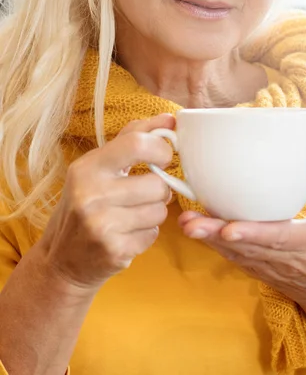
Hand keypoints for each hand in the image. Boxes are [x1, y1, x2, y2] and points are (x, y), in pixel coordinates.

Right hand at [38, 114, 174, 291]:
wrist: (62, 260)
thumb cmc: (86, 204)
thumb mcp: (98, 167)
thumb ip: (133, 138)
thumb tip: (169, 119)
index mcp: (87, 168)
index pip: (137, 144)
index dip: (161, 148)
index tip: (164, 157)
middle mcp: (90, 195)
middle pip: (157, 184)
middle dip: (160, 189)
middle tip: (145, 193)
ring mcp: (101, 225)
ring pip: (160, 210)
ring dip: (154, 212)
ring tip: (133, 214)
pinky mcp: (115, 251)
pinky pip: (153, 234)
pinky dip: (147, 233)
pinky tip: (127, 233)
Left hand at [178, 173, 305, 337]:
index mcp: (301, 244)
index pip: (273, 239)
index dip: (250, 234)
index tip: (228, 229)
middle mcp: (279, 257)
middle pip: (243, 246)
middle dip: (215, 235)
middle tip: (190, 223)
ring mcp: (264, 264)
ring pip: (232, 252)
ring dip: (208, 239)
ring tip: (186, 224)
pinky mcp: (256, 266)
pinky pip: (232, 256)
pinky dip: (212, 244)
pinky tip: (195, 230)